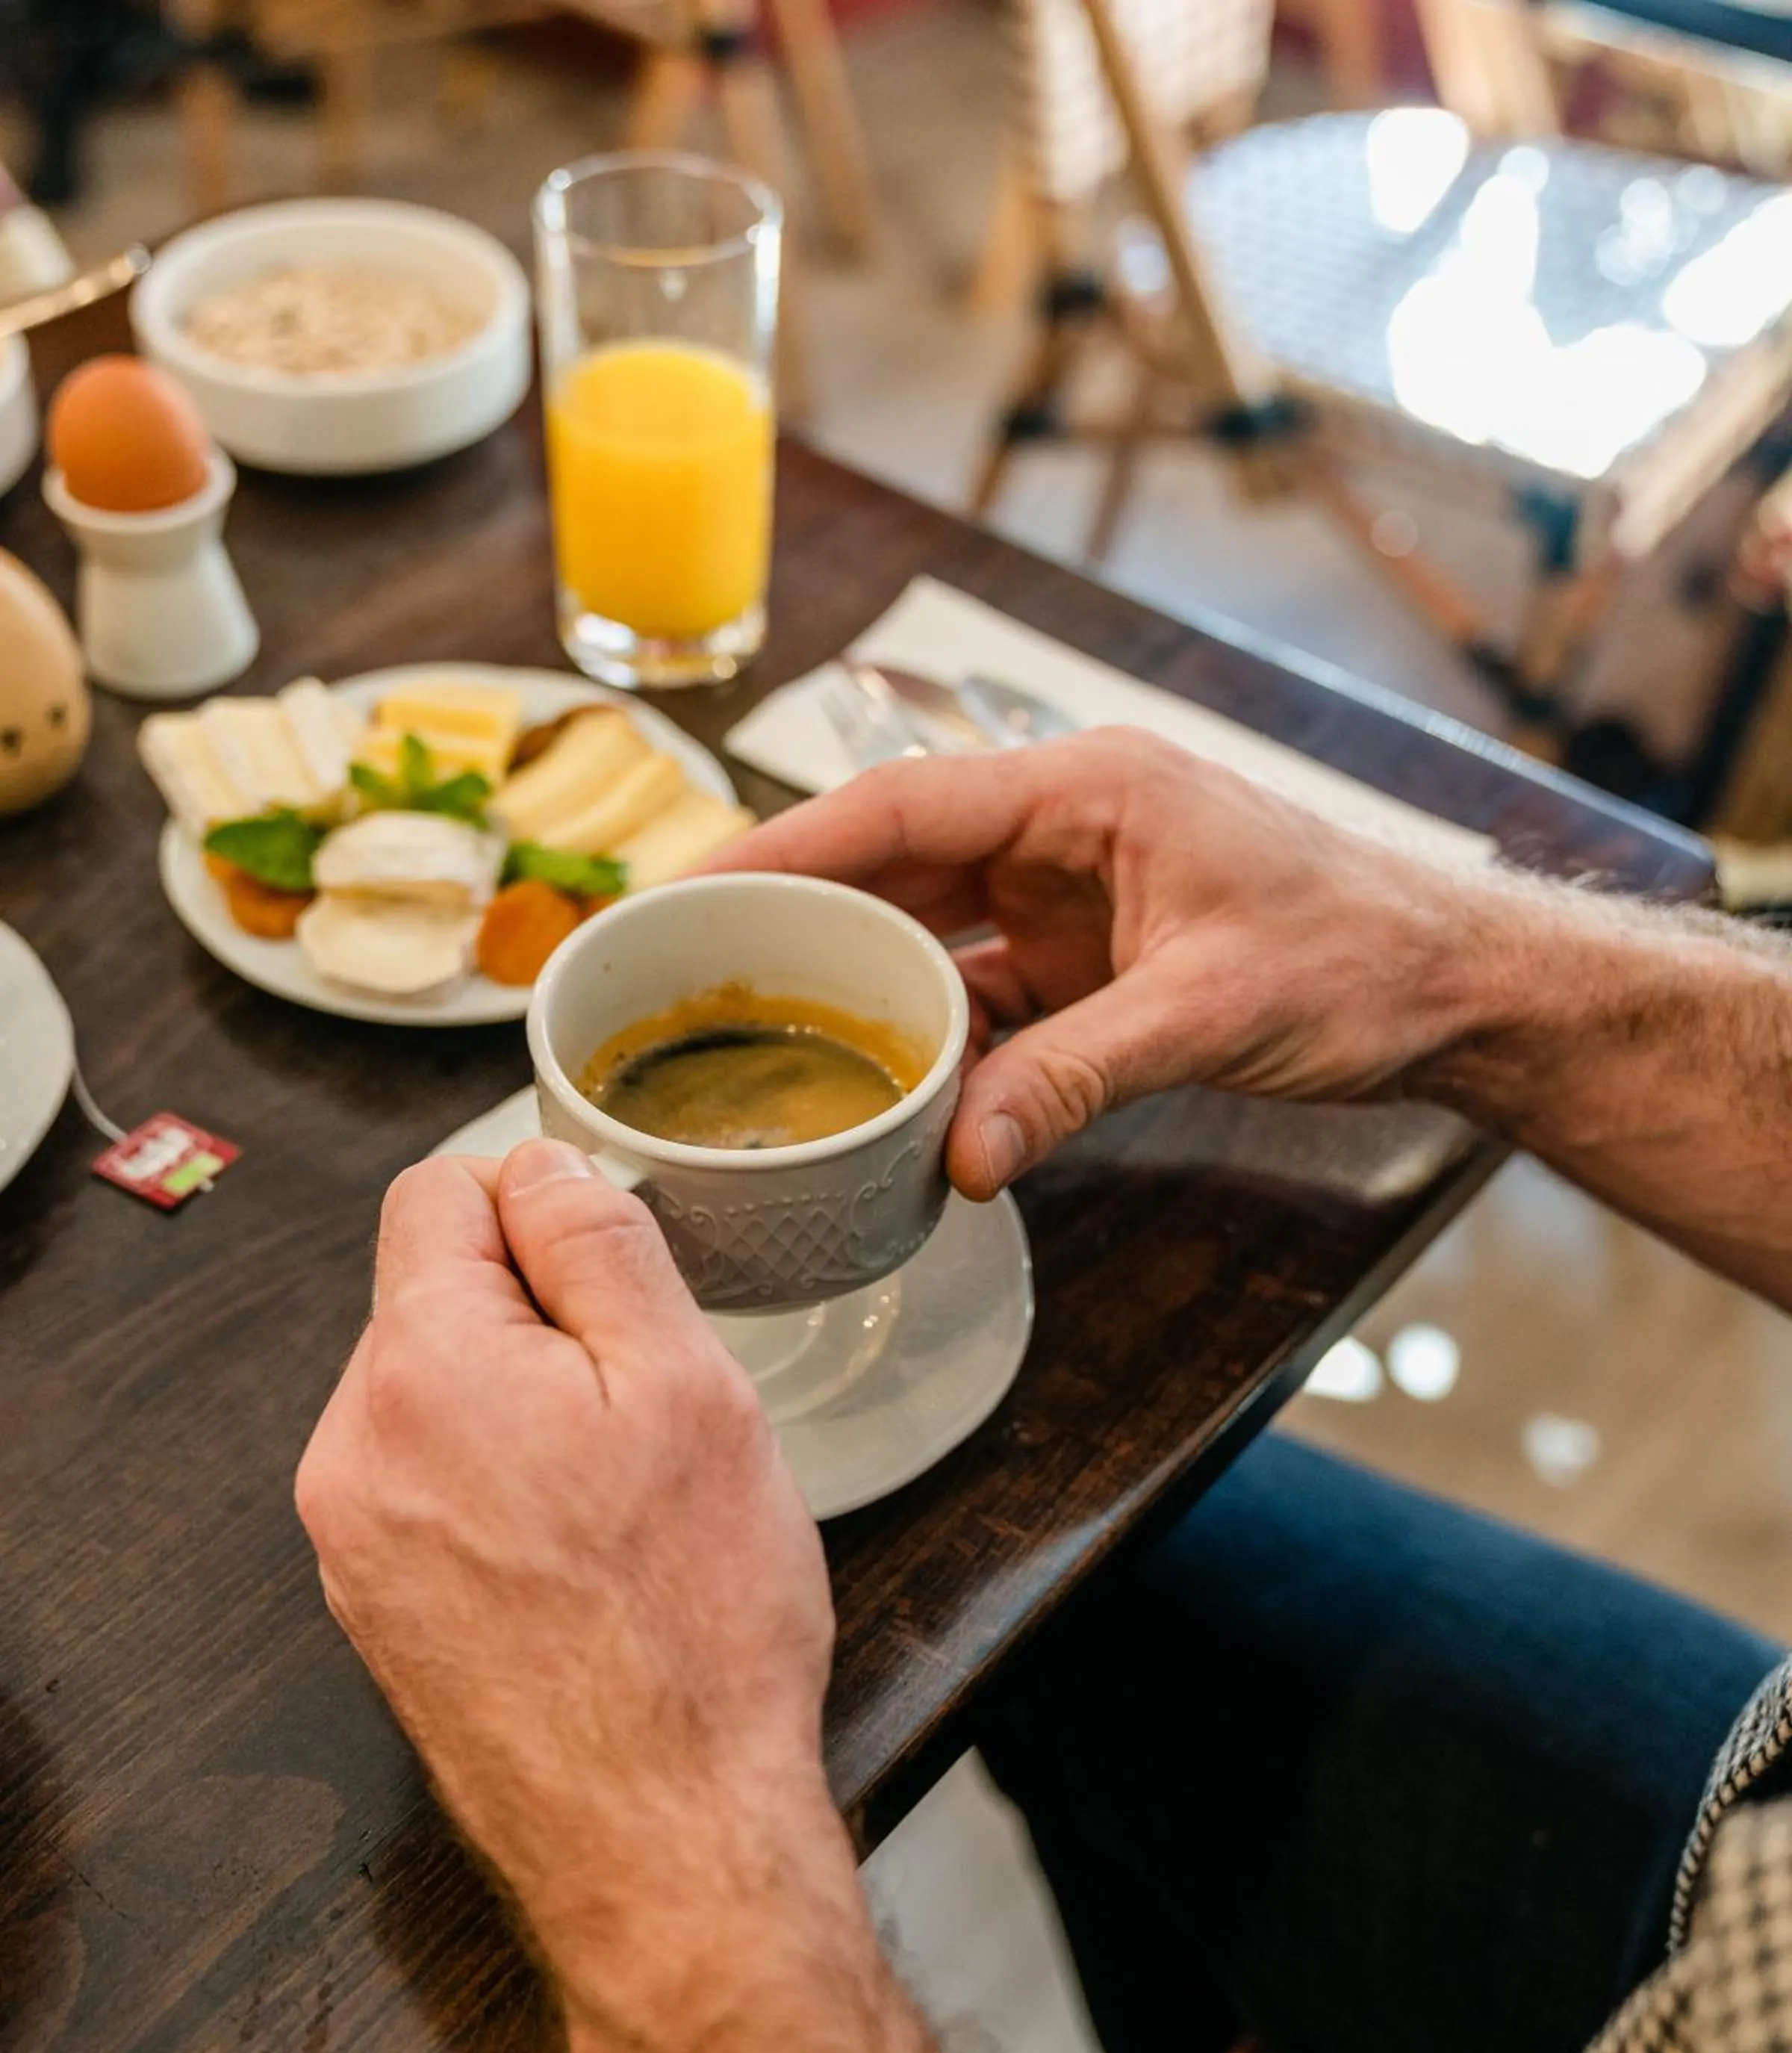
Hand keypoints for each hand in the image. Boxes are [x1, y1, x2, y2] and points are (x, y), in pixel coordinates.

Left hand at [295, 1142, 839, 1998]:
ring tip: (624, 1496)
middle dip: (540, 1317)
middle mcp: (351, 1451)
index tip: (619, 1277)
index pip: (436, 1192)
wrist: (663, 1842)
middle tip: (648, 1407)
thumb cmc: (692, 1623)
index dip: (541, 1203)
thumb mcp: (687, 1384)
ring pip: (440, 1392)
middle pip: (433, 1295)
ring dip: (526, 1404)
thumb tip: (538, 1162)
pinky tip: (587, 1557)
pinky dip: (505, 1485)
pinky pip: (433, 1483)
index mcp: (419, 1369)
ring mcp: (352, 1541)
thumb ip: (597, 1241)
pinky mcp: (376, 1609)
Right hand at [711, 731, 1483, 1195]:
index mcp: (1084, 790)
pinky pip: (981, 992)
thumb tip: (960, 1155)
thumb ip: (1078, 1075)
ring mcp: (1071, 895)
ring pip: (928, 929)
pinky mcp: (1089, 959)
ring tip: (751, 1033)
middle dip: (790, 914)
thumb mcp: (1211, 1011)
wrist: (1452, 987)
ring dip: (854, 982)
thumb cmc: (1361, 956)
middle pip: (891, 863)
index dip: (779, 847)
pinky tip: (880, 1087)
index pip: (896, 805)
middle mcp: (1063, 828)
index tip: (686, 890)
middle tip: (680, 970)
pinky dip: (932, 1037)